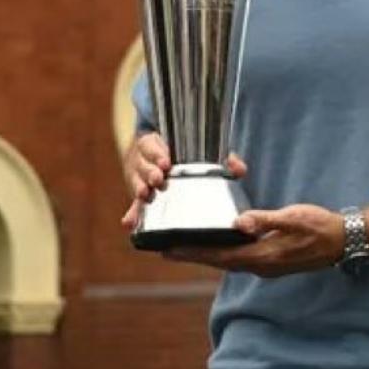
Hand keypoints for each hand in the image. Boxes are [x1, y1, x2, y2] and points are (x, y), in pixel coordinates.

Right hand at [120, 135, 247, 230]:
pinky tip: (129, 224)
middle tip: (159, 179)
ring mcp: (139, 179)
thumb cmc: (187, 158)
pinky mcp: (141, 198)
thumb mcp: (204, 154)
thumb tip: (239, 170)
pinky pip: (135, 206)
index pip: (151, 145)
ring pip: (136, 182)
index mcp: (155, 145)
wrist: (169, 166)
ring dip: (140, 188)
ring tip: (145, 195)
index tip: (166, 163)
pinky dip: (133, 214)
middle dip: (150, 172)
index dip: (157, 153)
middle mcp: (144, 161)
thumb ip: (224, 160)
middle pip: (142, 164)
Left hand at [165, 204, 344, 277]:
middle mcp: (260, 265)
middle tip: (166, 250)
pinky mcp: (270, 261)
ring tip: (184, 249)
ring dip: (206, 256)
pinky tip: (217, 245)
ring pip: (227, 262)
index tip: (169, 250)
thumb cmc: (319, 227)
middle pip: (218, 262)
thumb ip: (265, 220)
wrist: (341, 241)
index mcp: (262, 256)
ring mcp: (266, 265)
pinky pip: (239, 258)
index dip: (193, 253)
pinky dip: (222, 253)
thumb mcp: (292, 218)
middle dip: (193, 256)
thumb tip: (238, 223)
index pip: (220, 256)